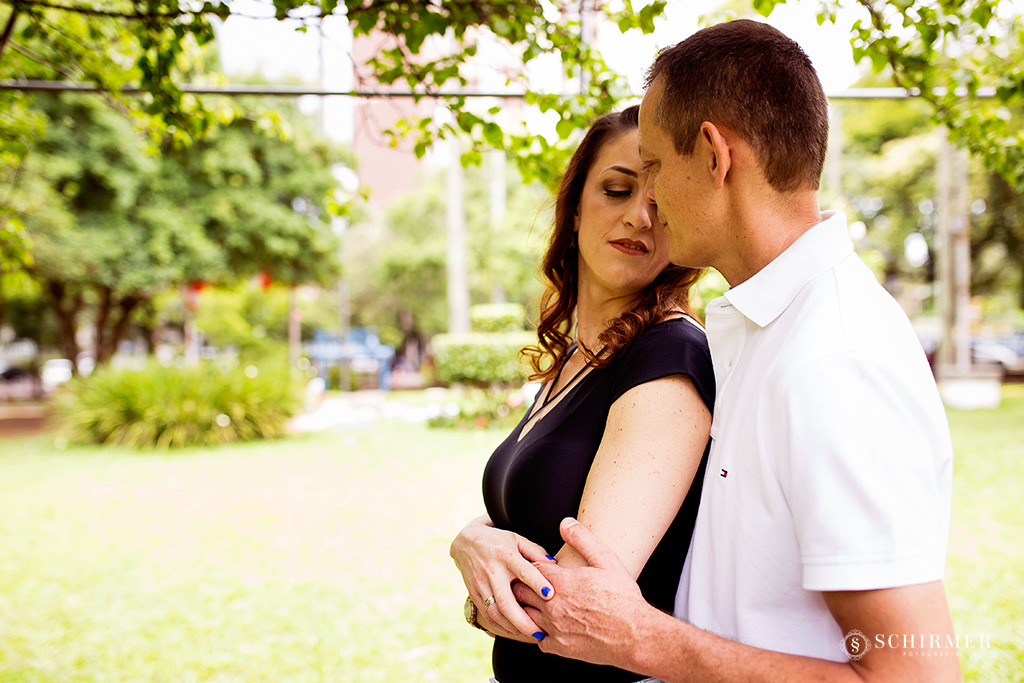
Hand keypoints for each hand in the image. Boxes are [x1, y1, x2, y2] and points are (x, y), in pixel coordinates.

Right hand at [450, 514, 554, 639]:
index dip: (537, 583)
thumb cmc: (498, 541)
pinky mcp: (473, 593)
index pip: (523, 571)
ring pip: (495, 613)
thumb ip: (536, 552)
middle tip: (540, 632)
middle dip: (523, 621)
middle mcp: (492, 571)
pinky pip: (486, 615)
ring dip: (513, 628)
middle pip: (506, 602)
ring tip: (531, 634)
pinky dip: (501, 627)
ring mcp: (481, 584)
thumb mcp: (517, 540)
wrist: (466, 542)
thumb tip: (555, 565)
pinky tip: (515, 631)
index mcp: (506, 556)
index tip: (550, 595)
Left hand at [514, 518, 649, 666]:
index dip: (533, 565)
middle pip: (520, 591)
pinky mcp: (559, 647)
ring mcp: (553, 628)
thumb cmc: (623, 598)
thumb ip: (582, 539)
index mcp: (560, 582)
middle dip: (524, 585)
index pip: (529, 568)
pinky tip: (551, 626)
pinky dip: (540, 632)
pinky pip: (538, 640)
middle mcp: (551, 605)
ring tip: (536, 603)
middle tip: (530, 583)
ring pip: (524, 615)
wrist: (634, 635)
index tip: (539, 566)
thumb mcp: (606, 560)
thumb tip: (565, 523)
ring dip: (528, 608)